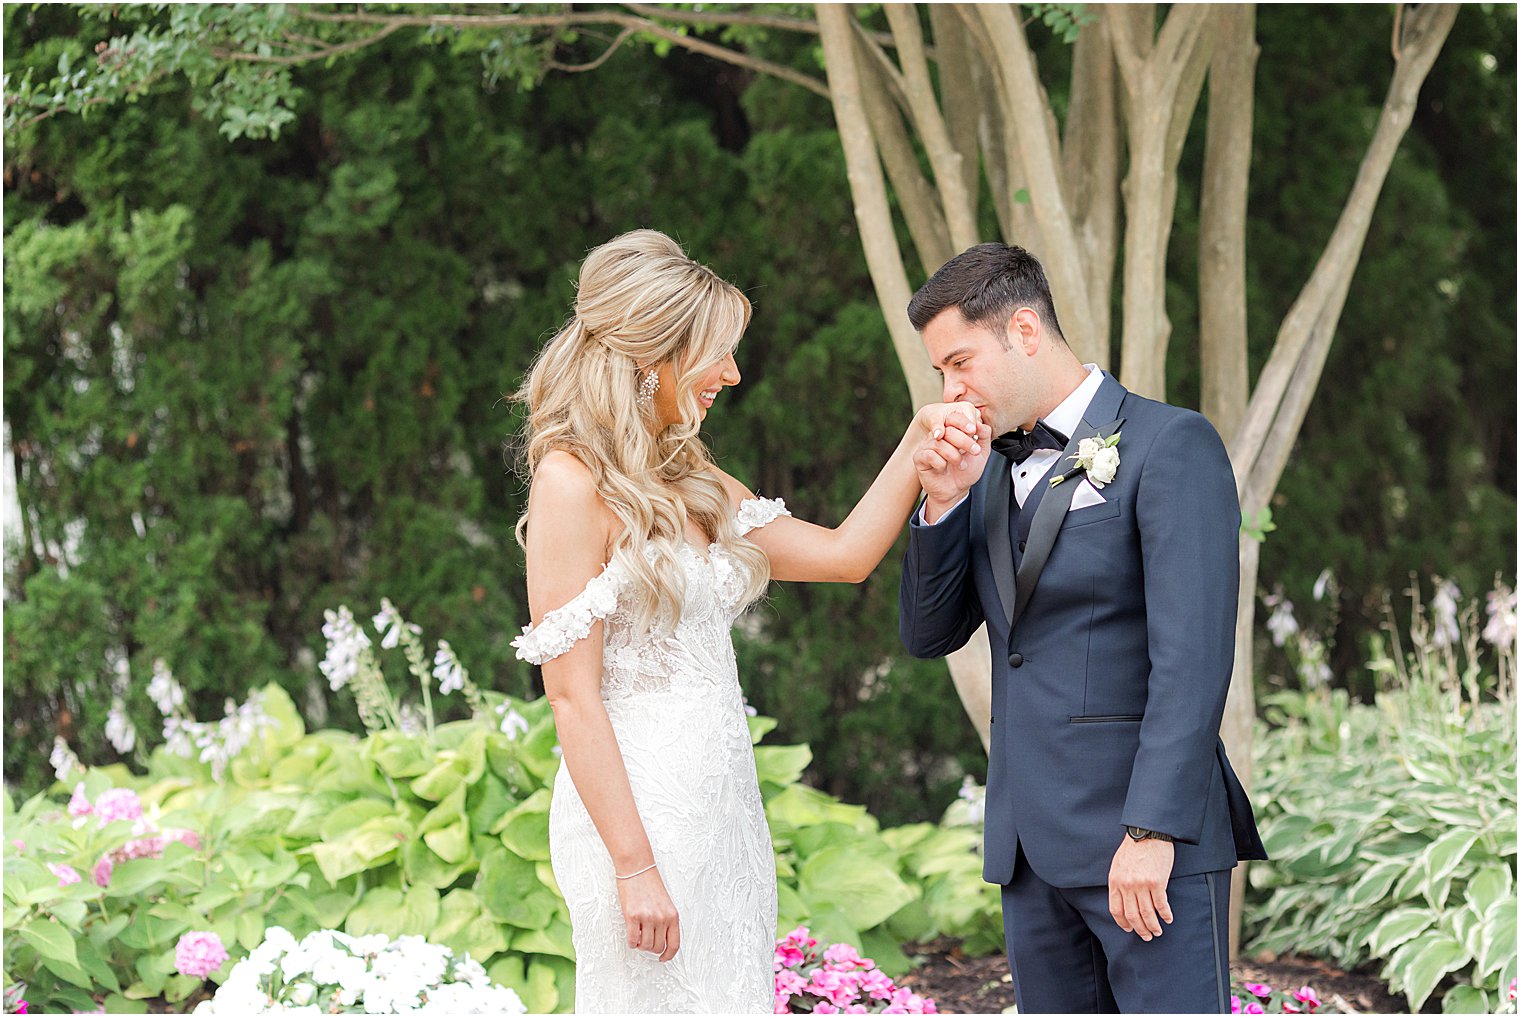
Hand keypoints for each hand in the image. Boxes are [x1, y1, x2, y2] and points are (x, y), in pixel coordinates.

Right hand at [617, 866, 680, 961]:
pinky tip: (631, 935)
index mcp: (673, 915)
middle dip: (651, 948)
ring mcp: (647, 918)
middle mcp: (662, 918)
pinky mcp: (632, 916)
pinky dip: (631, 942)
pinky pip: (632, 940)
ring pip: (645, 946)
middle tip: (645, 941)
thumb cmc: (650, 883)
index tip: (663, 958)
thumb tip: (661, 940)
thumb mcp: (665, 903)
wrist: (637, 868)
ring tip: (637, 935)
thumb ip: (666, 921)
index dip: (668, 955)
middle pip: (657, 947)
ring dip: (640, 945)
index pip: (674, 944)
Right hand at [913, 402, 990, 517]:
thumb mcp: (981, 453)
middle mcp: (937, 436)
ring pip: (940, 443)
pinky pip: (930, 455)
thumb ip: (984, 436)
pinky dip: (940, 463)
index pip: (955, 419)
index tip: (975, 434)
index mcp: (951, 431)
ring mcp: (927, 446)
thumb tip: (980, 424)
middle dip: (964, 441)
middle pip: (948, 430)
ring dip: (954, 455)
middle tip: (975, 452)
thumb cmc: (966, 471)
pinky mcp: (920, 457)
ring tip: (961, 464)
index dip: (965, 425)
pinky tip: (943, 469)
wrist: (956, 490)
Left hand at [1107, 836, 1174, 940]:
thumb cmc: (1133, 847)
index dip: (1123, 923)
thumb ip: (1119, 882)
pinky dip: (1165, 915)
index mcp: (1115, 881)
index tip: (1129, 929)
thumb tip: (1122, 899)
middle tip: (1146, 936)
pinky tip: (1168, 919)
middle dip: (1140, 929)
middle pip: (1132, 915)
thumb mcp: (1118, 865)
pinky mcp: (1157, 883)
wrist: (1147, 832)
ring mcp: (1141, 885)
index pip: (1116, 910)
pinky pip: (1161, 905)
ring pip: (1147, 914)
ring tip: (1157, 931)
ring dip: (1153, 926)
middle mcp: (1127, 886)